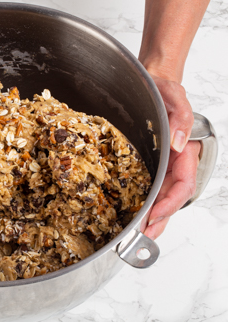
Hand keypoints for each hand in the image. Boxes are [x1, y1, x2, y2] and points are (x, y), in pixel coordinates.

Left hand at [143, 75, 200, 239]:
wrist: (151, 85)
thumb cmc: (162, 90)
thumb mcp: (173, 97)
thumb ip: (181, 118)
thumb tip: (180, 144)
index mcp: (186, 152)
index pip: (183, 185)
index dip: (170, 203)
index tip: (155, 214)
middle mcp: (176, 162)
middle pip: (173, 197)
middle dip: (161, 218)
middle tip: (144, 235)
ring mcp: (164, 165)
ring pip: (163, 197)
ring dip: (154, 217)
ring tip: (140, 234)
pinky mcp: (151, 164)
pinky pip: (152, 187)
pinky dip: (146, 203)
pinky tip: (137, 214)